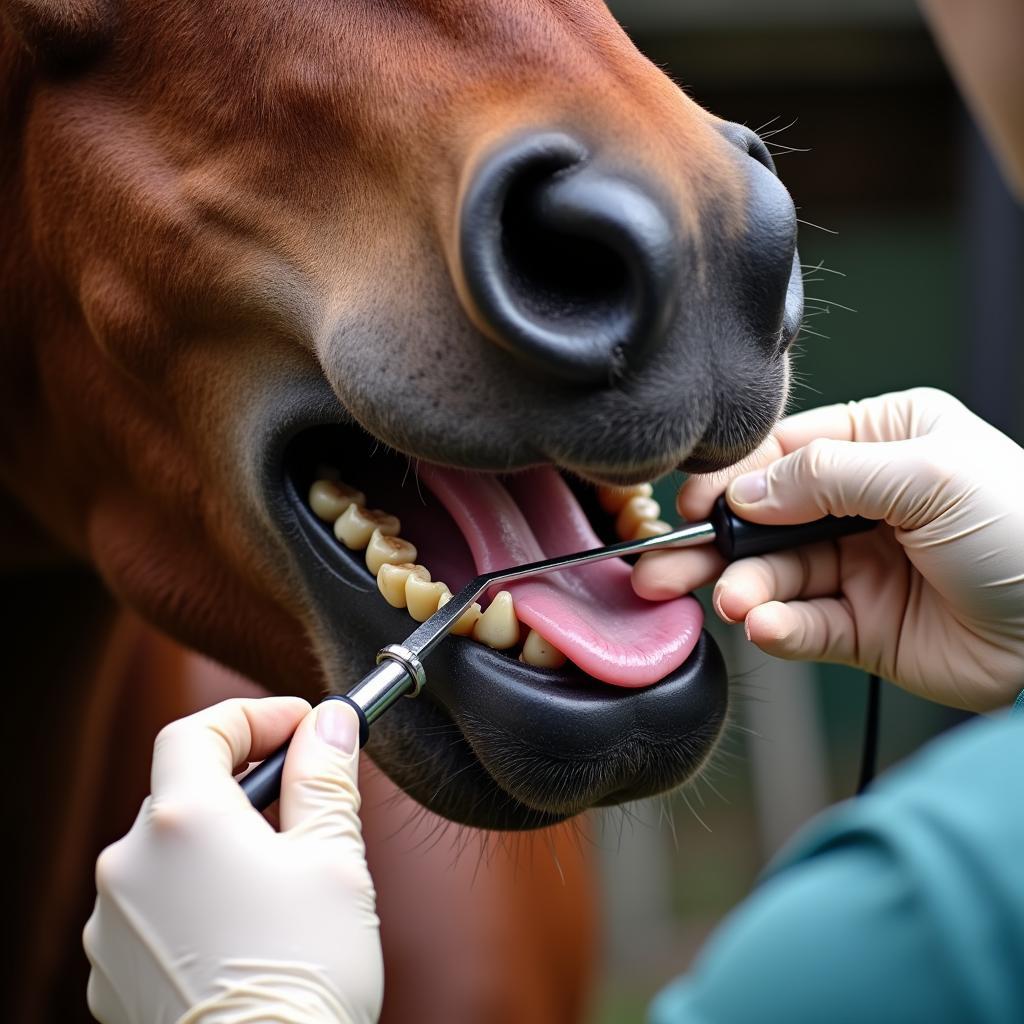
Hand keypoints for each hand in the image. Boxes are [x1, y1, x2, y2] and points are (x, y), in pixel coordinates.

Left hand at [84, 697, 383, 1023]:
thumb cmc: (304, 973)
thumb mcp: (333, 858)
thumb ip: (325, 777)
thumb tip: (331, 722)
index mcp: (184, 821)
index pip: (199, 730)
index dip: (252, 716)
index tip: (301, 725)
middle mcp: (130, 863)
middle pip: (184, 788)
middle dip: (245, 781)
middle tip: (304, 795)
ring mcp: (111, 922)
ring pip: (169, 849)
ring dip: (219, 840)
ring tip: (280, 874)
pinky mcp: (110, 971)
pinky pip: (153, 904)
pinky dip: (194, 893)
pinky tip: (243, 924)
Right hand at [633, 388, 1023, 710]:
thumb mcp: (926, 474)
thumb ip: (824, 476)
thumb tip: (745, 489)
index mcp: (885, 443)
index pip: (786, 453)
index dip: (733, 478)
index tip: (695, 504)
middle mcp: (866, 502)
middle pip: (766, 518)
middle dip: (715, 542)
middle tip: (663, 564)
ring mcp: (862, 566)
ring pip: (776, 575)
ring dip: (743, 588)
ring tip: (727, 600)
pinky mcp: (863, 627)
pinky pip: (805, 625)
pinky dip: (779, 627)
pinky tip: (765, 625)